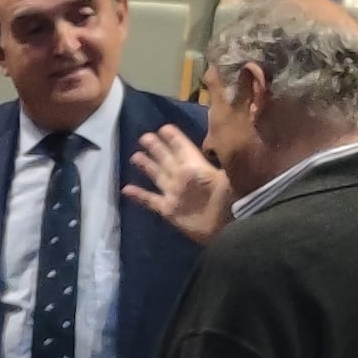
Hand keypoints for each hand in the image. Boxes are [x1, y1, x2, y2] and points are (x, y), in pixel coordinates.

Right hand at [122, 119, 232, 243]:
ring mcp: (175, 194)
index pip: (183, 148)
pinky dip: (139, 195)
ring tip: (135, 156)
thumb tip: (224, 138)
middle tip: (144, 137)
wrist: (228, 229)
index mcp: (197, 167)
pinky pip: (151, 200)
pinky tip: (126, 189)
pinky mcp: (169, 210)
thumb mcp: (229, 174)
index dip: (175, 138)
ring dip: (147, 166)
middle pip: (167, 159)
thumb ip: (223, 157)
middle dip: (157, 147)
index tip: (164, 128)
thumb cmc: (231, 200)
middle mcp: (183, 178)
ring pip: (157, 176)